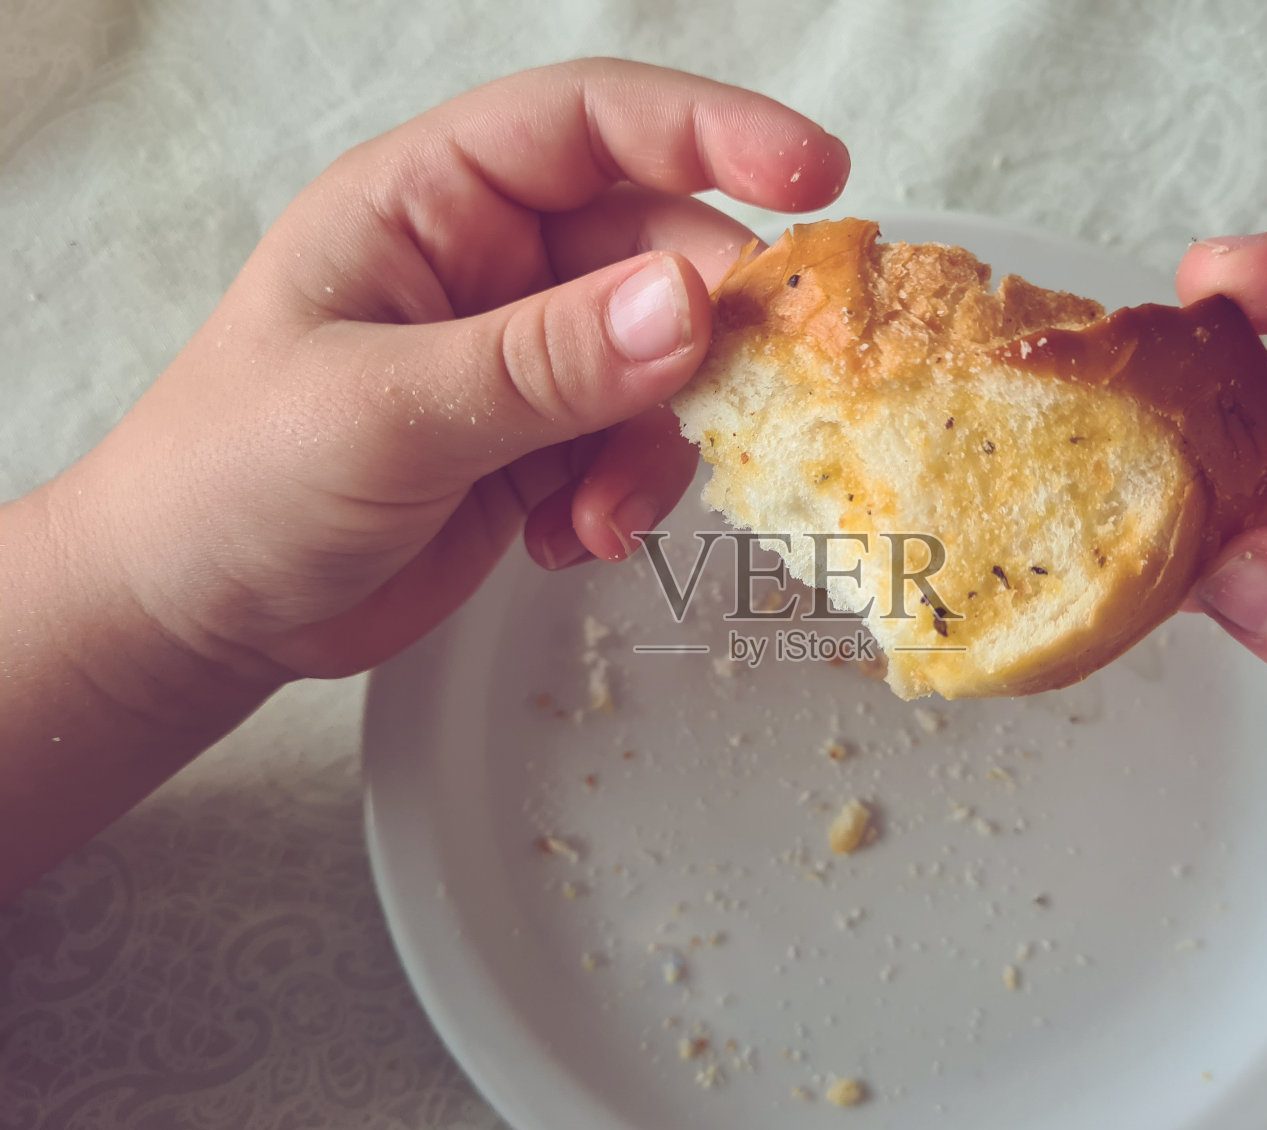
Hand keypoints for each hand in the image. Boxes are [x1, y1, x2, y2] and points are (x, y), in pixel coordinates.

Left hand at [56, 58, 848, 680]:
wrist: (198, 612)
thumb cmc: (232, 478)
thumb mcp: (384, 410)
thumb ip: (541, 361)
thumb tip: (690, 308)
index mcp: (430, 202)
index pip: (591, 126)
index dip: (710, 131)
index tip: (814, 174)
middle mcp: (489, 265)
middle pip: (654, 252)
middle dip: (703, 332)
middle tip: (734, 401)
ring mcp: (521, 359)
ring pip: (661, 366)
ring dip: (656, 444)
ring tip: (596, 515)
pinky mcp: (539, 447)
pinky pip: (634, 449)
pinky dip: (626, 497)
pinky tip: (567, 543)